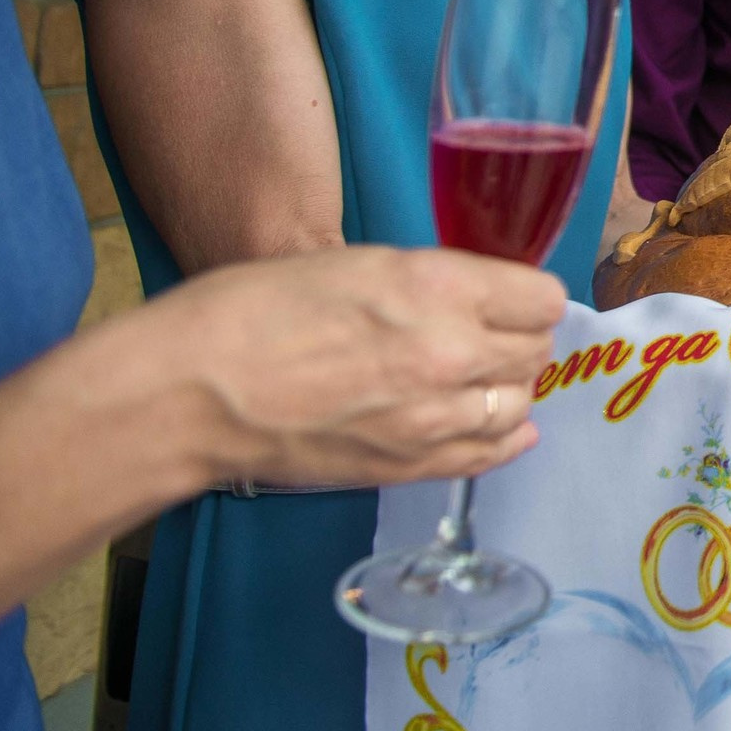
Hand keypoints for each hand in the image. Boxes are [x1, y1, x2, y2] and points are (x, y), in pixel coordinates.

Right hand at [156, 245, 563, 486]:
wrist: (190, 392)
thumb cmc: (254, 311)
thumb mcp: (360, 264)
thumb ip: (434, 283)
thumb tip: (482, 300)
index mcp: (438, 288)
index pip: (541, 299)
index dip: (527, 297)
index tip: (512, 298)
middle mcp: (449, 353)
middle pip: (535, 352)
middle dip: (519, 340)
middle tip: (491, 335)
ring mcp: (432, 418)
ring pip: (518, 405)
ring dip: (505, 389)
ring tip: (477, 378)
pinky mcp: (408, 466)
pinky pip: (489, 455)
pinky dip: (500, 439)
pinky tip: (497, 426)